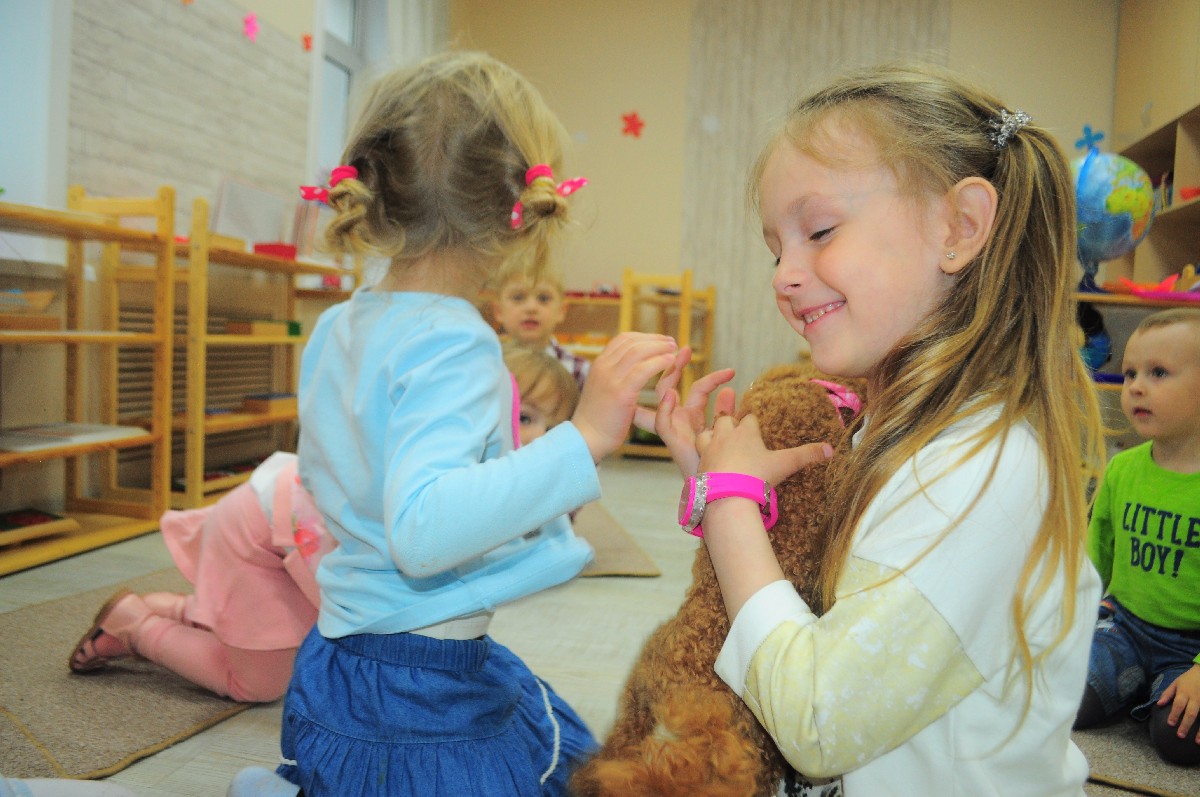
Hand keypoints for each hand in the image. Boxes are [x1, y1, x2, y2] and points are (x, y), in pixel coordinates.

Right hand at [573, 332, 677, 462]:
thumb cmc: (597, 420)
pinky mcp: (621, 392)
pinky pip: (643, 369)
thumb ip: (613, 376)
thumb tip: (628, 370)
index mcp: (599, 365)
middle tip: (672, 342)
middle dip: (655, 340)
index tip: (660, 341)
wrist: (586, 438)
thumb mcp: (601, 390)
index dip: (644, 337)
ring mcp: (611, 378)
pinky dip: (659, 362)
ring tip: (674, 350)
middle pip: (632, 342)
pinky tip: (671, 362)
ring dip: (660, 347)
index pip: (622, 340)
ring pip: (638, 352)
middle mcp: (603, 367)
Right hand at [634, 348, 735, 474]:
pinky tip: (672, 394)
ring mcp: (674, 428)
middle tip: (685, 349)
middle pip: (672, 386)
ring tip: (678, 358)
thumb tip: (731, 389)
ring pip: (663, 397)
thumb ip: (725, 411)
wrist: (717, 493)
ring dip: (669, 376)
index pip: (699, 389)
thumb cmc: (723, 466)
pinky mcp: (671, 441)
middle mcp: (681, 420)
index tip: (732, 371)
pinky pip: (661, 422)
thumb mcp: (726, 432)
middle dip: (676, 366)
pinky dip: (664, 408)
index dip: (712, 378)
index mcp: (694, 417)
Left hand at [698, 412, 833, 487]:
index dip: (753, 423)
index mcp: (746, 432)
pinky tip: (708, 462)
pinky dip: (703, 456)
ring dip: (711, 435)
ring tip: (715, 439)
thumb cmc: (757, 476)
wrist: (728, 496)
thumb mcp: (785, 464)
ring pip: (706, 433)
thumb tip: (831, 449)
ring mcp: (710, 449)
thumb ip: (807, 455)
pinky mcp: (699, 465)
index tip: (756, 426)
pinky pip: (699, 454)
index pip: (749, 420)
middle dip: (730, 421)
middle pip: (725, 420)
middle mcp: (725, 436)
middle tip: (735, 427)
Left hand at [1158, 664, 1199, 743]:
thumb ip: (1167, 694)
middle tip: (1180, 735)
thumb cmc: (1189, 679)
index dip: (1174, 714)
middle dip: (1186, 725)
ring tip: (1197, 742)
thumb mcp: (1176, 683)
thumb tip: (1158, 704)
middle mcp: (1196, 698)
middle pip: (1191, 713)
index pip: (1178, 705)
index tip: (1170, 724)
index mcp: (1185, 693)